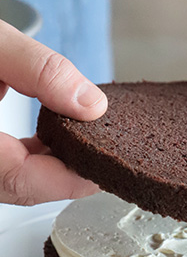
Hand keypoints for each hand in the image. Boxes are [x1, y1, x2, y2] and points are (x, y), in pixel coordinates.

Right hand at [0, 19, 106, 205]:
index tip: (106, 167)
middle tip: (103, 152)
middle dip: (62, 172)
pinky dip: (21, 155)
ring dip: (42, 165)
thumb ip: (39, 70)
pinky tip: (46, 135)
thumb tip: (91, 105)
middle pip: (15, 186)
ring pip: (4, 180)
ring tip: (79, 138)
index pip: (21, 181)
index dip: (70, 179)